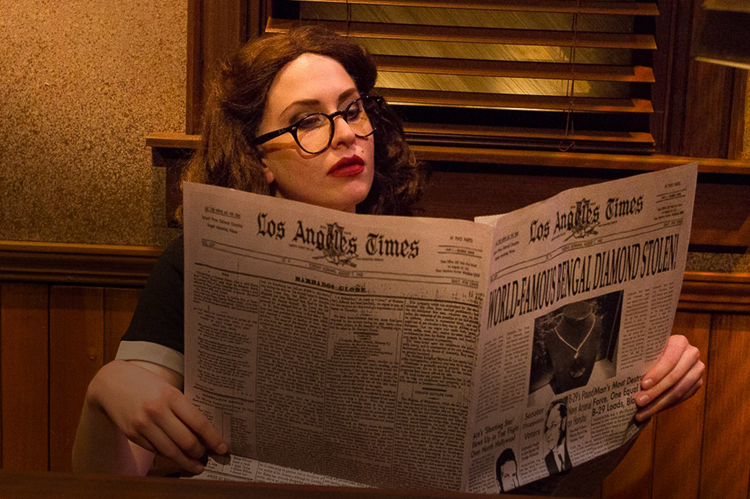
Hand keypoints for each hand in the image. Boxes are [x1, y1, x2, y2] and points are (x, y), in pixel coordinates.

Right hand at [87, 360, 227, 473]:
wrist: (110, 383)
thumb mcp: (167, 388)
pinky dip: (168, 456)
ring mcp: (143, 424)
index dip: (213, 438)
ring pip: (170, 451)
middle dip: (200, 453)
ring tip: (196, 465)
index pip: (199, 422)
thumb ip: (183, 406)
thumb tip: (203, 429)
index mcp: (171, 396)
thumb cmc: (145, 383)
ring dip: (186, 461)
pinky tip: (176, 457)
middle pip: (186, 441)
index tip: (223, 447)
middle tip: (208, 457)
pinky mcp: (132, 434)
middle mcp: (157, 411)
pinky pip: (155, 450)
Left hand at [634, 335, 703, 421]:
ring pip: (679, 391)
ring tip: (642, 412)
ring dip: (659, 403)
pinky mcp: (697, 383)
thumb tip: (626, 374)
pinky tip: (651, 410)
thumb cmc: (652, 350)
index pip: (669, 360)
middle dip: (655, 392)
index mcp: (680, 342)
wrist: (666, 351)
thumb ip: (643, 357)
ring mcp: (697, 370)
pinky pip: (682, 398)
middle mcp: (692, 354)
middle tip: (639, 401)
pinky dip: (665, 405)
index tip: (643, 384)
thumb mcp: (648, 349)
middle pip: (674, 378)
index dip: (657, 373)